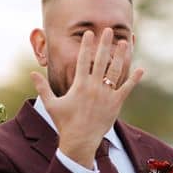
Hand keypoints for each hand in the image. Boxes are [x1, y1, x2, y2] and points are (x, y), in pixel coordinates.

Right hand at [31, 29, 143, 167]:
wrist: (80, 141)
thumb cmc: (64, 123)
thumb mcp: (51, 104)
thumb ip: (42, 87)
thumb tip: (32, 73)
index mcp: (79, 85)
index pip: (83, 60)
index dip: (86, 45)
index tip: (89, 33)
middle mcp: (94, 87)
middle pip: (101, 60)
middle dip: (105, 44)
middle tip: (109, 30)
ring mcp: (106, 95)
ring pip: (115, 71)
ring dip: (120, 56)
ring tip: (125, 43)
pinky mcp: (116, 104)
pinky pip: (126, 88)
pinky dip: (134, 79)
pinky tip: (141, 69)